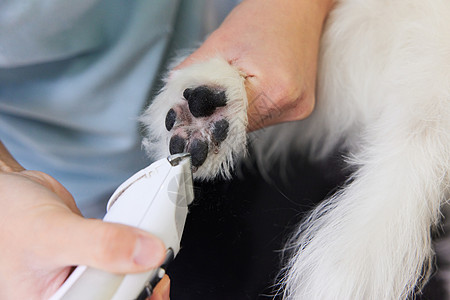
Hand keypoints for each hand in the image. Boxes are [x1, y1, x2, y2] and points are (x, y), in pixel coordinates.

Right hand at [0, 143, 168, 298]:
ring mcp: (85, 280)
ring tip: (151, 254)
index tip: (156, 284)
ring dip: (144, 270)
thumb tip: (146, 254)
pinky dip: (138, 253)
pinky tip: (142, 246)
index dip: (135, 299)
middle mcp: (70, 296)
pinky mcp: (97, 261)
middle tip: (158, 269)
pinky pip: (125, 263)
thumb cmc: (10, 216)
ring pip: (125, 284)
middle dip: (143, 286)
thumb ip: (100, 244)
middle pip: (119, 298)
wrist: (11, 193)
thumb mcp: (52, 232)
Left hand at [177, 0, 333, 130]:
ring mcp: (298, 108)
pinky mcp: (300, 107)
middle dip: (217, 116)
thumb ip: (194, 75)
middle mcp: (292, 104)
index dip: (204, 120)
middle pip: (239, 126)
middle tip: (199, 104)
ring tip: (228, 88)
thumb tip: (175, 103)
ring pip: (251, 123)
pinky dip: (249, 106)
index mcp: (276, 90)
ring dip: (233, 112)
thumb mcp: (220, 43)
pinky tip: (247, 88)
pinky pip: (265, 115)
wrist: (297, 8)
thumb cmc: (264, 17)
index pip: (229, 121)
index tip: (185, 125)